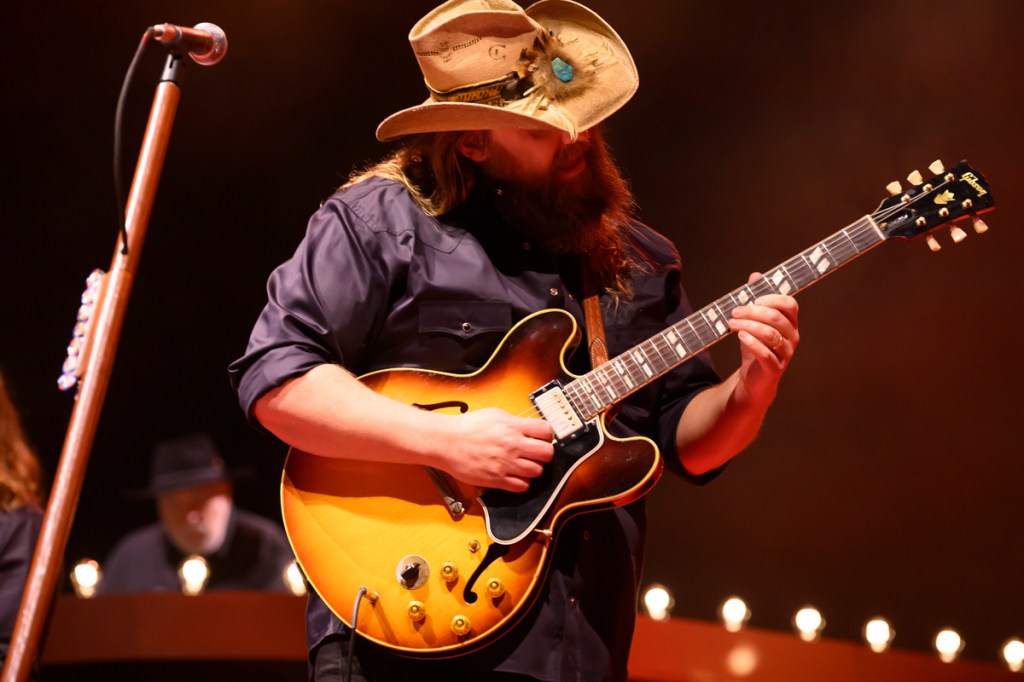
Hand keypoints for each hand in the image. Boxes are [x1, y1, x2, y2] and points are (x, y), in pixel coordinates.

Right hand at [438, 408, 553, 492]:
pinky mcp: (497, 479)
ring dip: (533, 469)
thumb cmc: (468, 426)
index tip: (541, 438)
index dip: (546, 435)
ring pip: (537, 471)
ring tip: (524, 465)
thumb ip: (514, 422)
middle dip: (544, 453)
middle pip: (547, 453)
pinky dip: (522, 482)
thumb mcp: (494, 414)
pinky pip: (522, 486)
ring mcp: (506, 464)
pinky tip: (514, 476)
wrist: (447, 442)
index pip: (546, 431)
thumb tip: (529, 429)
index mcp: (513, 427)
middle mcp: (513, 445)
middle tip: (536, 453)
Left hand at [727, 272, 800, 406]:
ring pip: (771, 334)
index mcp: (790, 323)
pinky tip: (740, 336)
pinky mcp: (775, 368)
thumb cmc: (755, 347)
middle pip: (776, 318)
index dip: (772, 299)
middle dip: (753, 312)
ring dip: (749, 325)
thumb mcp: (754, 323)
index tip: (752, 300)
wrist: (754, 379)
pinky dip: (752, 342)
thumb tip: (755, 276)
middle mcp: (792, 337)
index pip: (790, 305)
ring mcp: (786, 353)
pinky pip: (766, 353)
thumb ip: (756, 301)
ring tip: (731, 323)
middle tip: (734, 311)